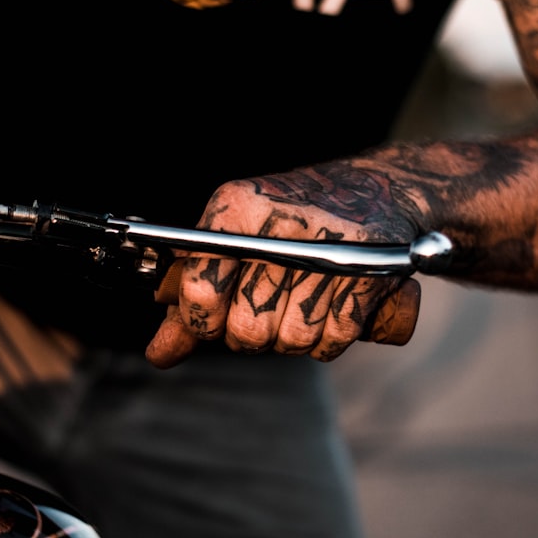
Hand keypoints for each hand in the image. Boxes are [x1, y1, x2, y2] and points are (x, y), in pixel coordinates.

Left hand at [145, 162, 423, 368]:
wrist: (378, 184)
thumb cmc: (294, 216)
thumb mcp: (238, 235)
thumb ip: (196, 292)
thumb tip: (159, 354)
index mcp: (239, 206)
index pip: (200, 288)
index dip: (200, 321)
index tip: (210, 321)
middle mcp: (284, 222)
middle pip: (247, 327)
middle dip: (249, 335)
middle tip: (260, 313)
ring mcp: (331, 247)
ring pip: (292, 339)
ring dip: (292, 339)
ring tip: (296, 308)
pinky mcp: (369, 271)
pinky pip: (333, 340)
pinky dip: (327, 341)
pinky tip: (326, 313)